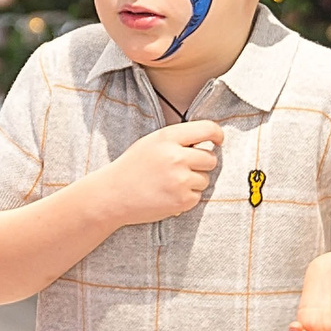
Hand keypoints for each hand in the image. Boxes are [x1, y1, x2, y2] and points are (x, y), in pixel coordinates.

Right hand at [91, 121, 221, 226]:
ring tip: (170, 184)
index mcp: (168, 137)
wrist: (112, 195)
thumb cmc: (132, 168)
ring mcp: (180, 180)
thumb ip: (178, 139)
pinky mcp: (182, 200)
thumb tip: (209, 140)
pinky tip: (168, 195)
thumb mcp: (151, 143)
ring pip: (205, 179)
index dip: (217, 135)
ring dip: (193, 182)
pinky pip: (198, 197)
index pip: (208, 130)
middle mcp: (176, 157)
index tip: (218, 141)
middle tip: (183, 169)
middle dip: (202, 164)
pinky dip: (186, 198)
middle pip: (211, 159)